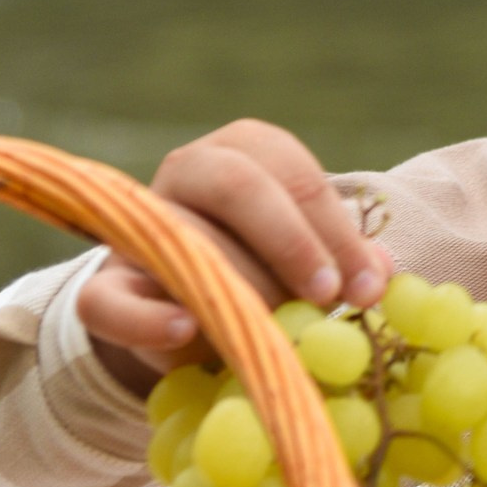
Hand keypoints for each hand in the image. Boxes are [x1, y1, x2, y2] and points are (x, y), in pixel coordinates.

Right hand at [75, 120, 393, 391]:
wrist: (182, 313)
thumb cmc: (260, 271)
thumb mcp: (304, 259)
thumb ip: (340, 260)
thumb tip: (384, 270)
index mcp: (243, 152)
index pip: (293, 171)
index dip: (334, 229)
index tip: (367, 286)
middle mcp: (187, 171)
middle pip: (240, 185)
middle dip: (293, 243)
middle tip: (328, 297)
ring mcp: (139, 227)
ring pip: (189, 244)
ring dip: (242, 293)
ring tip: (277, 335)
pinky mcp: (102, 286)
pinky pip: (111, 301)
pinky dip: (147, 318)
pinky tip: (186, 329)